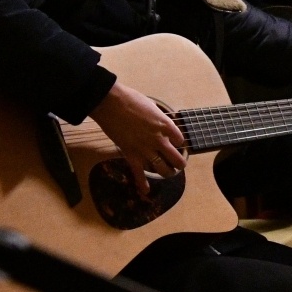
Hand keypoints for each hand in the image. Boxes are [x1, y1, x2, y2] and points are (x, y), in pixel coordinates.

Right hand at [91, 81, 186, 196]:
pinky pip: (139, 173)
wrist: (111, 103)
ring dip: (167, 172)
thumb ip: (158, 119)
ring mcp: (145, 149)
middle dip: (179, 163)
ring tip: (169, 173)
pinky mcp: (131, 155)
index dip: (179, 143)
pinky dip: (143, 183)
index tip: (176, 144)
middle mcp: (159, 139)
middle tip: (179, 164)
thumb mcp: (152, 107)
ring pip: (162, 168)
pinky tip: (146, 191)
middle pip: (176, 158)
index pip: (180, 140)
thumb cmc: (131, 100)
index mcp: (166, 125)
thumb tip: (160, 124)